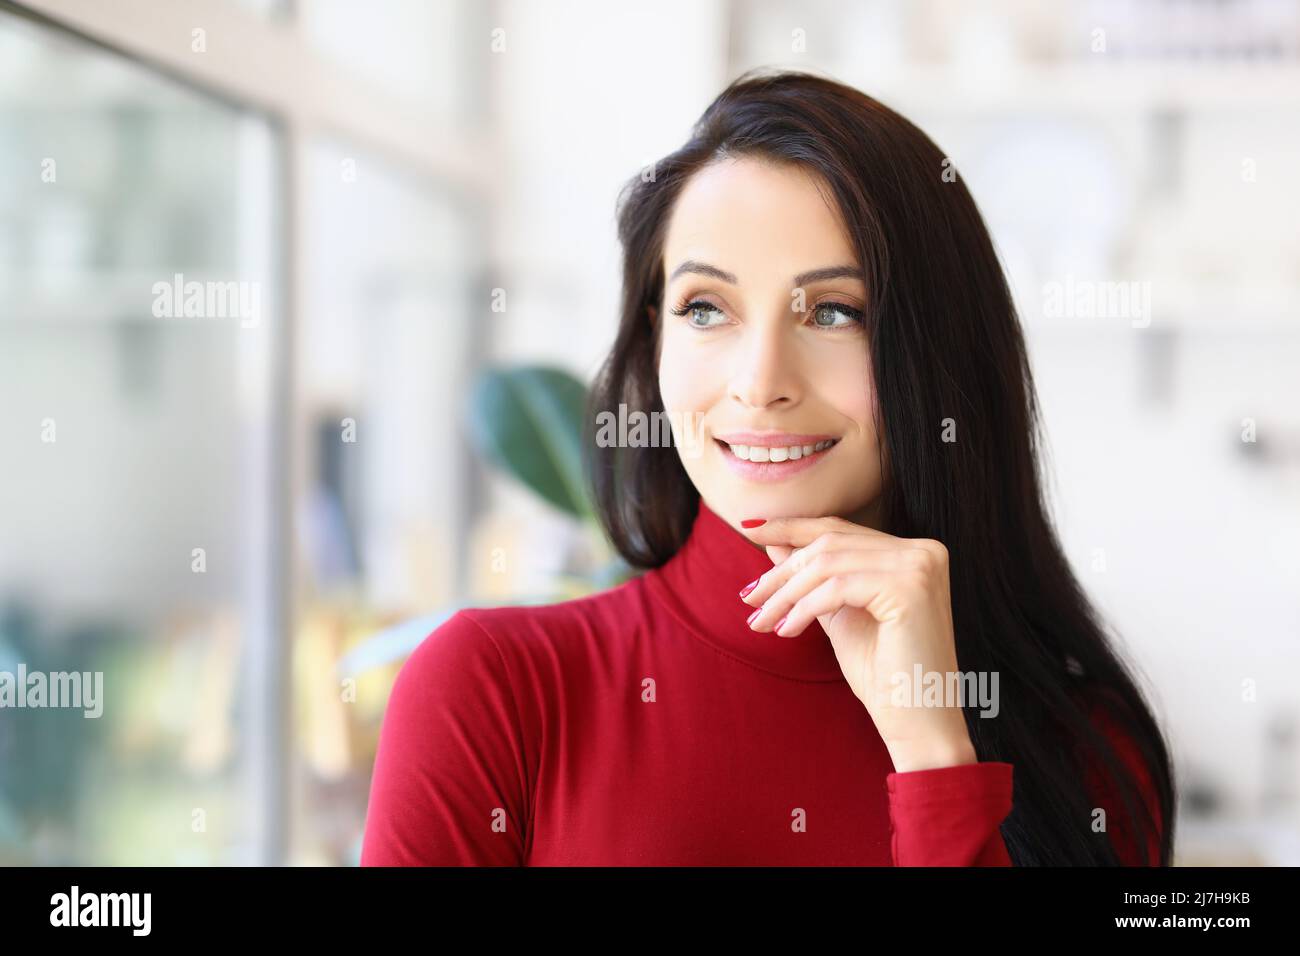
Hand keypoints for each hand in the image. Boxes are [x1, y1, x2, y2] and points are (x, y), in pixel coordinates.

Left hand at [738, 515, 976, 772]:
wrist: (918, 723)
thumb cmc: (884, 675)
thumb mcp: (839, 615)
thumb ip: (814, 578)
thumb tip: (774, 543)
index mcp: (913, 553)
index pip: (840, 529)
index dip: (792, 527)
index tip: (751, 531)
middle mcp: (923, 551)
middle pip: (830, 544)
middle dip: (781, 572)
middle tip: (749, 599)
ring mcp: (920, 567)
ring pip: (828, 564)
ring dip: (785, 593)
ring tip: (761, 622)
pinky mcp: (910, 589)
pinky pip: (836, 587)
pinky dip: (803, 608)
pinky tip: (786, 631)